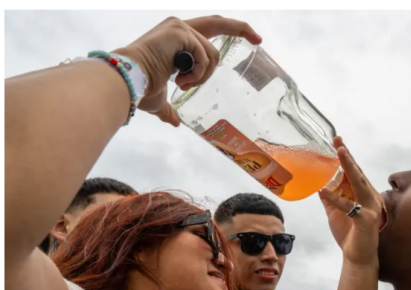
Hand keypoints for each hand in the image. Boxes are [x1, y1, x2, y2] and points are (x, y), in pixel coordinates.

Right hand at [114, 15, 260, 125]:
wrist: (128, 82)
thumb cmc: (139, 89)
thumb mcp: (159, 101)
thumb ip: (169, 109)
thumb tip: (174, 122)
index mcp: (176, 39)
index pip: (209, 30)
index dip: (232, 31)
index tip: (255, 40)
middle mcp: (178, 27)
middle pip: (218, 23)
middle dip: (241, 28)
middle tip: (259, 40)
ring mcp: (179, 27)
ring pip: (211, 54)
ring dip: (202, 76)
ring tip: (182, 85)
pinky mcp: (179, 31)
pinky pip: (203, 56)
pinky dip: (196, 73)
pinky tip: (179, 80)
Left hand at [319, 137, 382, 265]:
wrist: (358, 256)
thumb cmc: (350, 234)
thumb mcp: (336, 212)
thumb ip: (330, 198)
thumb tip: (320, 185)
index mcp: (363, 194)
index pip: (354, 172)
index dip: (346, 156)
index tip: (338, 141)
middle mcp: (369, 197)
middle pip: (357, 173)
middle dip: (347, 156)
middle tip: (338, 141)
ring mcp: (370, 207)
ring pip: (358, 183)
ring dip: (348, 168)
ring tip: (339, 154)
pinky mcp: (366, 220)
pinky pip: (350, 206)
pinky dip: (336, 198)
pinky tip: (324, 191)